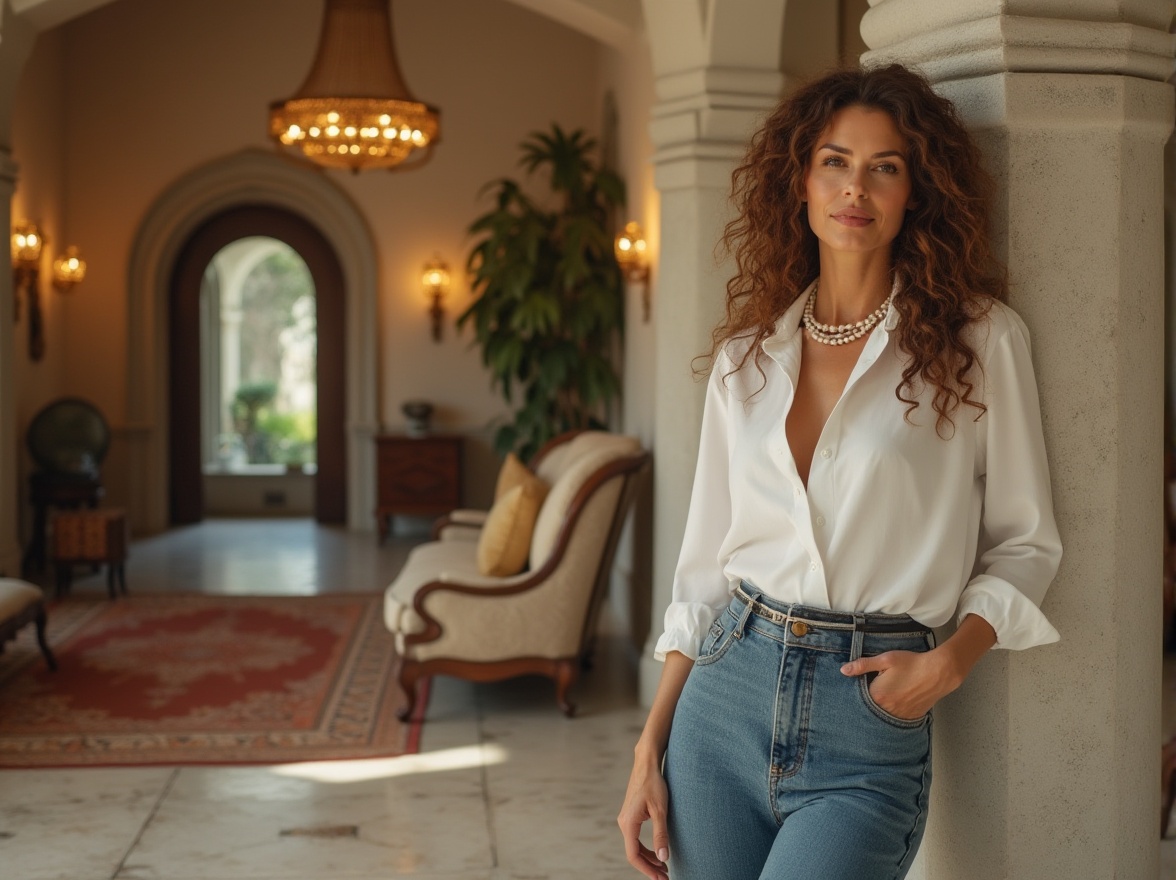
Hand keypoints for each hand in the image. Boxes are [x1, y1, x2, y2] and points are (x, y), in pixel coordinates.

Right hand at [617, 751, 670, 879]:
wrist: (646, 764)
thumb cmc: (654, 784)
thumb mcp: (660, 810)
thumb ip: (661, 834)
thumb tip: (664, 858)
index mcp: (628, 823)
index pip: (634, 855)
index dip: (647, 869)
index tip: (660, 878)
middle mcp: (624, 823)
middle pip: (634, 853)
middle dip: (649, 866)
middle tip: (666, 876)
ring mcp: (626, 819)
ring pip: (635, 846)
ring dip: (649, 858)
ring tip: (664, 867)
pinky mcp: (631, 816)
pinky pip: (636, 838)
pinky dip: (646, 848)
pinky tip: (658, 851)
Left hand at [840, 648, 959, 720]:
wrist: (938, 672)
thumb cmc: (911, 663)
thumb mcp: (885, 660)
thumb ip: (863, 665)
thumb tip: (843, 670)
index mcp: (877, 696)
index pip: (859, 698)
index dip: (858, 692)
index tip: (859, 687)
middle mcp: (887, 710)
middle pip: (871, 709)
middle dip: (869, 703)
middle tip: (875, 691)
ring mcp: (900, 716)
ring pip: (884, 716)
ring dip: (882, 709)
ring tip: (886, 697)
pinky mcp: (912, 717)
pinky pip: (897, 718)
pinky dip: (894, 713)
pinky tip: (897, 703)